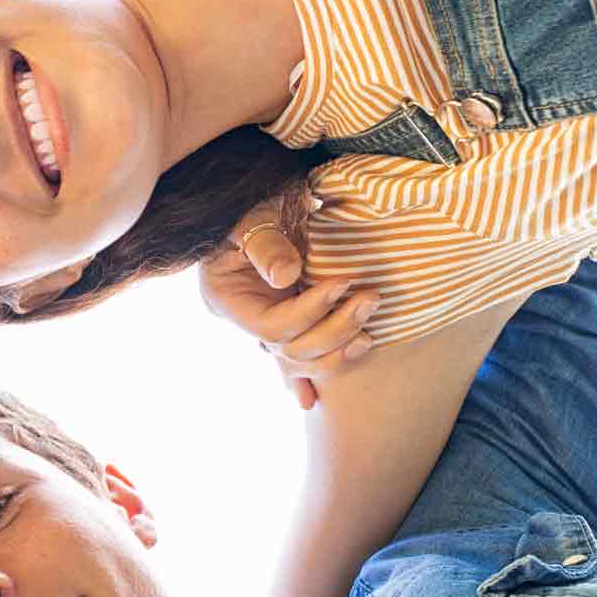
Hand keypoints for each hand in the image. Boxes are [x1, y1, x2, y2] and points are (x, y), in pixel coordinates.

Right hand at [200, 197, 379, 408]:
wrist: (266, 196)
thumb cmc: (253, 201)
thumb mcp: (253, 215)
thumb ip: (264, 244)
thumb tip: (285, 276)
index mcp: (225, 296)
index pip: (271, 327)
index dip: (310, 312)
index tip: (342, 283)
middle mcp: (244, 317)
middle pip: (289, 349)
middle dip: (334, 329)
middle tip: (370, 298)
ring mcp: (264, 323)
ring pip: (300, 360)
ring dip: (338, 348)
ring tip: (370, 330)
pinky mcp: (286, 320)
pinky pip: (296, 358)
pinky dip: (307, 376)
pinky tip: (310, 400)